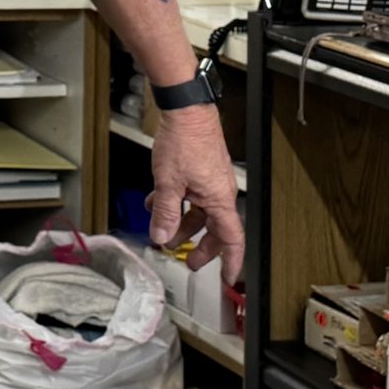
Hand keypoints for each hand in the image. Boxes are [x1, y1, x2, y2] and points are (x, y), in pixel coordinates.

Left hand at [149, 105, 244, 283]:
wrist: (185, 110)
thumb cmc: (185, 140)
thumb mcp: (168, 183)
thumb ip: (165, 212)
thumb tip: (162, 235)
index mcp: (219, 199)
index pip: (232, 239)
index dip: (232, 261)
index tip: (228, 278)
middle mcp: (219, 191)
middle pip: (214, 229)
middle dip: (200, 246)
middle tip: (187, 260)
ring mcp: (210, 180)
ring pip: (199, 212)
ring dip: (181, 223)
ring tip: (163, 232)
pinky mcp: (200, 170)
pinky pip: (190, 195)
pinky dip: (175, 203)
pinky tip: (156, 203)